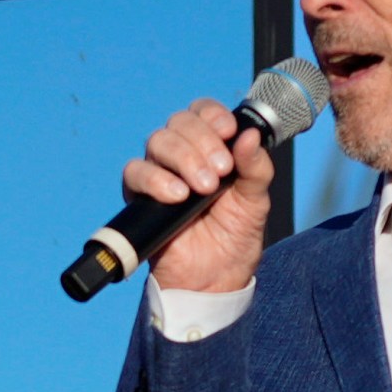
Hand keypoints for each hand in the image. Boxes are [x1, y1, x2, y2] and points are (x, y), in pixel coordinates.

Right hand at [122, 100, 272, 293]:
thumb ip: (256, 167)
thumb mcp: (256, 201)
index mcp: (210, 148)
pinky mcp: (141, 198)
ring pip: (158, 142)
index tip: (229, 132)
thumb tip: (249, 136)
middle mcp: (182, 155)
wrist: (215, 279)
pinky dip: (155, 179)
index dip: (212, 114)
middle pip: (179, 123)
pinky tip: (177, 195)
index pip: (202, 111)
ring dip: (184, 159)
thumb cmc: (235, 238)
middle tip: (221, 172)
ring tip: (204, 189)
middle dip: (202, 142)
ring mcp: (160, 174)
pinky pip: (135, 173)